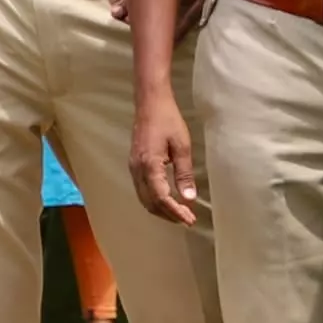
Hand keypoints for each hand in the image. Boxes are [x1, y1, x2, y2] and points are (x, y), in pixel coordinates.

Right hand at [131, 99, 202, 226]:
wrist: (149, 103)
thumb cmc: (168, 120)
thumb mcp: (182, 146)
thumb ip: (184, 174)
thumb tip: (189, 198)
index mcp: (149, 166)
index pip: (161, 198)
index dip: (175, 212)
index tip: (189, 219)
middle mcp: (137, 170)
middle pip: (151, 203)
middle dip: (169, 215)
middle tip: (187, 219)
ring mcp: (133, 168)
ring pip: (144, 199)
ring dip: (161, 210)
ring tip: (179, 213)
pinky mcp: (133, 165)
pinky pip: (141, 190)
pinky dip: (154, 200)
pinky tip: (166, 200)